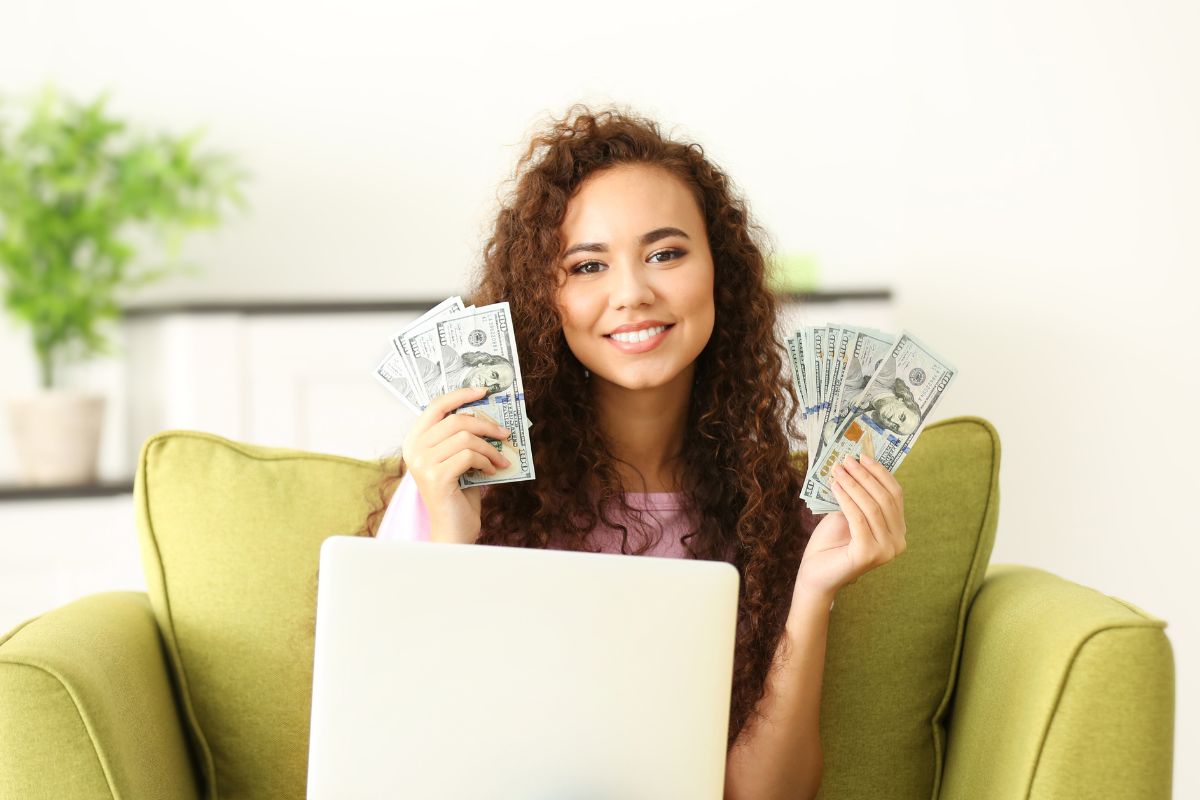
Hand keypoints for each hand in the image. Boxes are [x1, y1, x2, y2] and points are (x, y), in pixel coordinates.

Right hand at [401, 385, 511, 543]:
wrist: (452, 529)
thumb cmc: (457, 493)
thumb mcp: (456, 458)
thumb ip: (462, 436)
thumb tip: (487, 413)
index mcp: (414, 440)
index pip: (437, 405)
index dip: (461, 395)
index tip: (484, 391)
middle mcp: (414, 449)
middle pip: (457, 420)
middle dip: (487, 426)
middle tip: (506, 434)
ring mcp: (422, 463)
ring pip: (467, 438)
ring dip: (490, 449)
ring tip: (500, 460)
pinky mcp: (436, 476)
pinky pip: (470, 456)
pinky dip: (487, 462)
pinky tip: (492, 472)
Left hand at [793, 453, 907, 606]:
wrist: (816, 573)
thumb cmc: (831, 542)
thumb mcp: (848, 512)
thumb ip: (859, 495)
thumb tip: (858, 462)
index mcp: (898, 530)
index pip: (895, 495)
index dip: (880, 473)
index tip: (863, 455)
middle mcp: (898, 541)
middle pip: (885, 499)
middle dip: (865, 476)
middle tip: (847, 460)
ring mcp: (886, 550)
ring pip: (872, 507)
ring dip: (854, 484)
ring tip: (838, 470)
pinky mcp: (869, 554)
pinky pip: (859, 519)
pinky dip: (847, 500)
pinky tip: (835, 487)